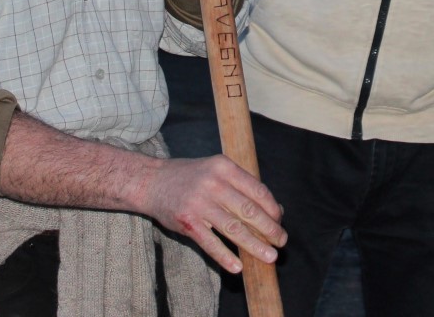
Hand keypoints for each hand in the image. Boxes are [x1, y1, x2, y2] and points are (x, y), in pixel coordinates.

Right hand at [134, 154, 284, 273]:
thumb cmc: (190, 178)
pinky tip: (238, 266)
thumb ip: (242, 187)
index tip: (280, 222)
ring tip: (269, 257)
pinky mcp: (187, 222)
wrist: (151, 181)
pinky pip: (210, 243)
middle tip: (281, 242)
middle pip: (249, 210)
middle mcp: (213, 183)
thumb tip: (275, 209)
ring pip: (234, 228)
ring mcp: (199, 203)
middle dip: (270, 229)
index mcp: (224, 167)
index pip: (257, 190)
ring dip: (255, 245)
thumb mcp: (216, 172)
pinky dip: (225, 256)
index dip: (272, 209)